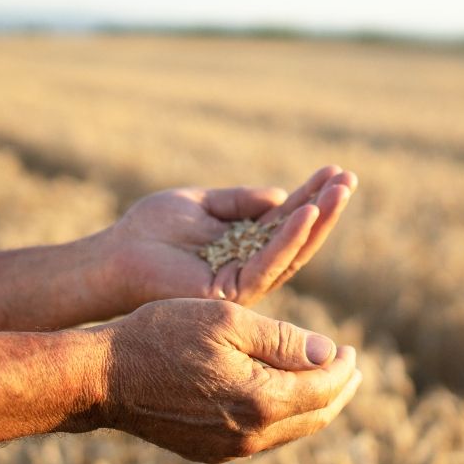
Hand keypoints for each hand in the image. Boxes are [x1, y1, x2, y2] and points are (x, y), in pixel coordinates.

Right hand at [90, 298, 360, 462]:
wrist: (104, 377)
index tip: (351, 348)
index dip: (343, 367)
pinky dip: (283, 416)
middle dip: (338, 390)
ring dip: (313, 405)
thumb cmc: (163, 335)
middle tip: (350, 367)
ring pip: (291, 431)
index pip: (324, 388)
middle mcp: (251, 434)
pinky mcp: (211, 450)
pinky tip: (280, 396)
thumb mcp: (228, 321)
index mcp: (261, 400)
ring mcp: (229, 449)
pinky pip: (263, 437)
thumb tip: (329, 353)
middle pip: (315, 416)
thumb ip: (283, 339)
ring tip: (323, 380)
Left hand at [105, 165, 357, 307]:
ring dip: (317, 220)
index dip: (312, 196)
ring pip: (291, 252)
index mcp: (244, 245)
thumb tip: (282, 195)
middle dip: (325, 208)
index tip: (335, 171)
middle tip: (349, 179)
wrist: (114, 256)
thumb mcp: (201, 203)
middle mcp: (250, 266)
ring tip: (339, 191)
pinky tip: (306, 213)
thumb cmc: (150, 230)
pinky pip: (268, 263)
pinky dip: (289, 238)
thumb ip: (239, 200)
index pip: (287, 220)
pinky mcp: (231, 292)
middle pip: (298, 238)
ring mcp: (243, 282)